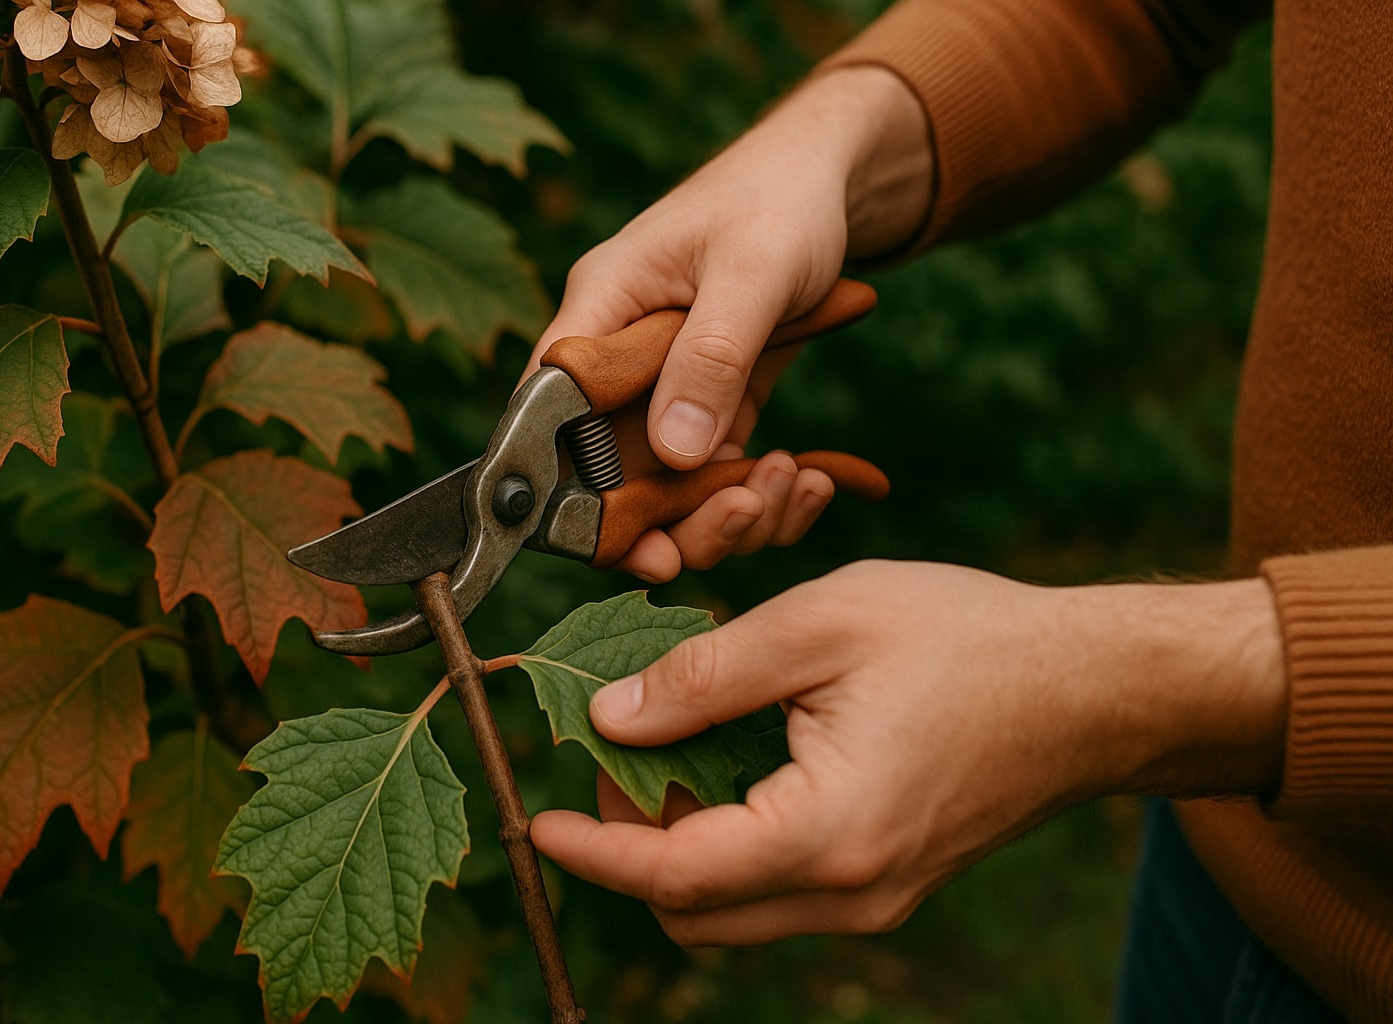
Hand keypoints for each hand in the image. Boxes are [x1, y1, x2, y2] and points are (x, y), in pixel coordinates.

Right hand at [527, 66, 931, 581]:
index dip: (565, 491)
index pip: (546, 413)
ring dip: (727, 513)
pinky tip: (809, 480)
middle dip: (667, 523)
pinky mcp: (710, 405)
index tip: (624, 545)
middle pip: (605, 476)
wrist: (828, 182)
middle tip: (733, 525)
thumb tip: (674, 452)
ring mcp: (664, 389)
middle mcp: (620, 359)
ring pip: (665, 491)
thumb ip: (710, 357)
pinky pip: (715, 479)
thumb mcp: (753, 270)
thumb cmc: (781, 201)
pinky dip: (759, 495)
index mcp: (599, 310)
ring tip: (793, 482)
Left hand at [530, 560, 1286, 945]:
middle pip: (693, 912)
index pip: (672, 875)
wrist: (1094, 688)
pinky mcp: (888, 883)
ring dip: (681, 845)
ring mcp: (874, 898)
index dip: (591, 852)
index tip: (534, 820)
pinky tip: (737, 759)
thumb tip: (610, 717)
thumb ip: (703, 677)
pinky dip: (732, 842)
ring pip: (733, 908)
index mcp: (828, 831)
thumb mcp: (821, 625)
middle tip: (619, 752)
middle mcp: (850, 891)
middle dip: (631, 847)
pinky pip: (779, 889)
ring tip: (677, 745)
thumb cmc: (969, 640)